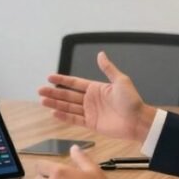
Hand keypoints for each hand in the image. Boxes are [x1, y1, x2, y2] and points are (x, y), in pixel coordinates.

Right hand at [37, 51, 156, 141]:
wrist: (138, 121)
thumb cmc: (132, 101)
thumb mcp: (121, 80)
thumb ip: (108, 68)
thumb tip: (100, 54)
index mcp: (96, 88)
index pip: (74, 83)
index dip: (62, 80)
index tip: (49, 77)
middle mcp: (90, 99)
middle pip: (68, 95)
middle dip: (54, 93)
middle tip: (40, 90)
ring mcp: (90, 112)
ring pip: (68, 107)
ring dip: (55, 104)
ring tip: (42, 101)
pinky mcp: (91, 123)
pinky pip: (74, 119)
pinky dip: (64, 117)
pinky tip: (54, 113)